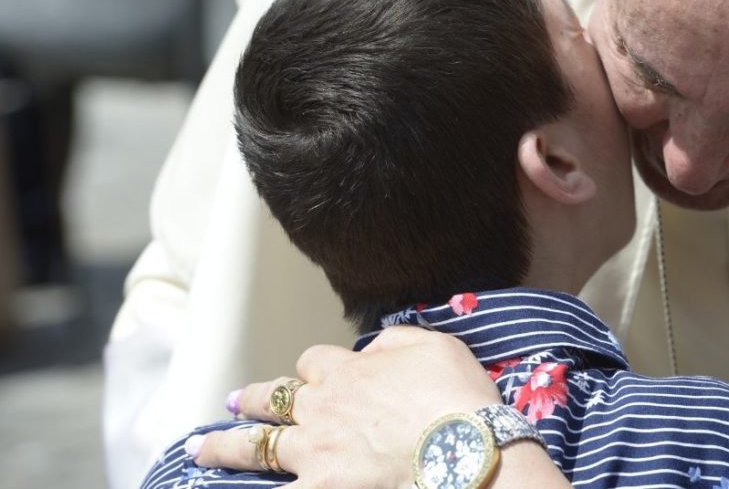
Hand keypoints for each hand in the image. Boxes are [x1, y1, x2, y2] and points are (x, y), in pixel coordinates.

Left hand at [191, 326, 502, 488]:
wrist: (461, 452)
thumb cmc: (456, 399)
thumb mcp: (435, 346)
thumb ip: (396, 341)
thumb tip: (373, 349)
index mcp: (349, 372)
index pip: (314, 361)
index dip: (312, 367)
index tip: (314, 373)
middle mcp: (322, 410)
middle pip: (273, 398)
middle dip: (253, 399)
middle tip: (235, 402)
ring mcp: (315, 454)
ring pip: (256, 446)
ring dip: (225, 447)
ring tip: (200, 449)